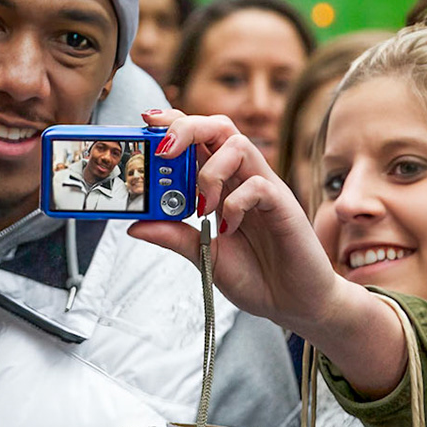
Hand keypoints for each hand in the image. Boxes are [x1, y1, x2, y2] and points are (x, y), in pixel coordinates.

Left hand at [129, 109, 406, 397]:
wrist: (292, 303)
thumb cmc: (254, 274)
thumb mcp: (203, 254)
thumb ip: (173, 235)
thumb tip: (134, 224)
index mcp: (222, 184)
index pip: (199, 139)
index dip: (173, 125)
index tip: (146, 123)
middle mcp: (242, 179)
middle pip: (219, 128)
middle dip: (187, 128)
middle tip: (163, 150)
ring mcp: (265, 189)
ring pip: (238, 145)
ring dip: (209, 172)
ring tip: (201, 208)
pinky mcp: (283, 206)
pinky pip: (259, 185)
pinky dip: (235, 203)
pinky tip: (228, 228)